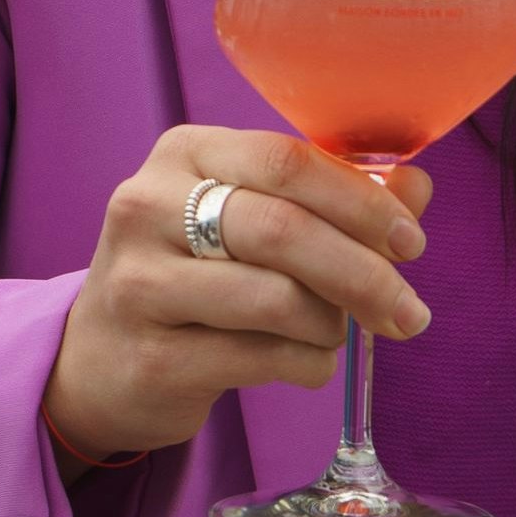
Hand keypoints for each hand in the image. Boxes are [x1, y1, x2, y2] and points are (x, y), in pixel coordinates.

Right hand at [41, 126, 437, 463]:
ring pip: (276, 299)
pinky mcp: (150, 356)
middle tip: (410, 310)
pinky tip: (305, 360)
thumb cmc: (193, 274)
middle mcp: (147, 206)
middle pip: (284, 230)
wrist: (98, 360)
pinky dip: (307, 363)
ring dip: (332, 323)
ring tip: (335, 332)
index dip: (362, 201)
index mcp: (183, 153)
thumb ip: (333, 198)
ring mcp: (140, 284)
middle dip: (364, 273)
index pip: (288, 161)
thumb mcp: (249, 219)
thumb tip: (417, 187)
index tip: (411, 241)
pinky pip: (261, 358)